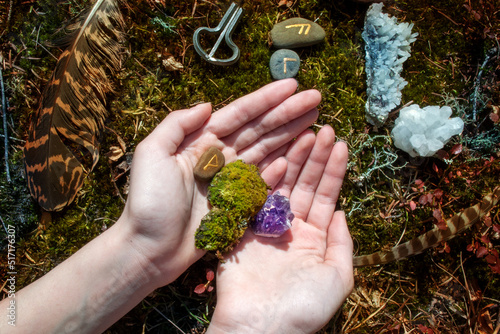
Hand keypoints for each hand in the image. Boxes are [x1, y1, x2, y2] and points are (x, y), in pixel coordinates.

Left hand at [117, 79, 320, 286]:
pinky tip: (299, 155)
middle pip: (260, 130)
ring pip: (267, 151)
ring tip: (315, 121)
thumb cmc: (149, 202)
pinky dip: (282, 168)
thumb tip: (208, 104)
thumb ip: (177, 124)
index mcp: (201, 141)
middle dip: (288, 113)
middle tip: (316, 99)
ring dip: (291, 135)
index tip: (292, 85)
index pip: (239, 114)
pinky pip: (265, 181)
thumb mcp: (151, 154)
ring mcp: (231, 180)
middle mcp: (219, 156)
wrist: (149, 248)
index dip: (266, 99)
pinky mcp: (238, 202)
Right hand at [208, 126, 352, 333]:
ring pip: (282, 185)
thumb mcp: (339, 278)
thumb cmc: (304, 308)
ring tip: (306, 133)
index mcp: (314, 239)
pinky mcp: (243, 227)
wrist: (260, 326)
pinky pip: (256, 198)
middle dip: (316, 158)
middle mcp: (291, 228)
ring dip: (295, 160)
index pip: (326, 197)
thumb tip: (342, 212)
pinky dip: (267, 178)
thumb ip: (343, 244)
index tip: (341, 145)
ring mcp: (266, 225)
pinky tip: (280, 155)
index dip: (334, 171)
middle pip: (305, 185)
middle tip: (323, 129)